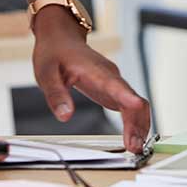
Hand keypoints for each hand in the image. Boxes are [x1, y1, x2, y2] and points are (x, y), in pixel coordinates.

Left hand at [31, 10, 151, 150]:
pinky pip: (132, 107)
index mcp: (95, 71)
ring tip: (135, 148)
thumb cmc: (54, 53)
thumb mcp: (46, 74)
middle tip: (134, 147)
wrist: (62, 38)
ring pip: (137, 105)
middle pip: (133, 100)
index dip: (127, 97)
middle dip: (137, 124)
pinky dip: (135, 123)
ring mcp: (115, 83)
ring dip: (140, 126)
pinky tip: (133, 138)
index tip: (136, 108)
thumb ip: (56, 95)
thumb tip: (65, 116)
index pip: (115, 85)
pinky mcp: (115, 90)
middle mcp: (111, 76)